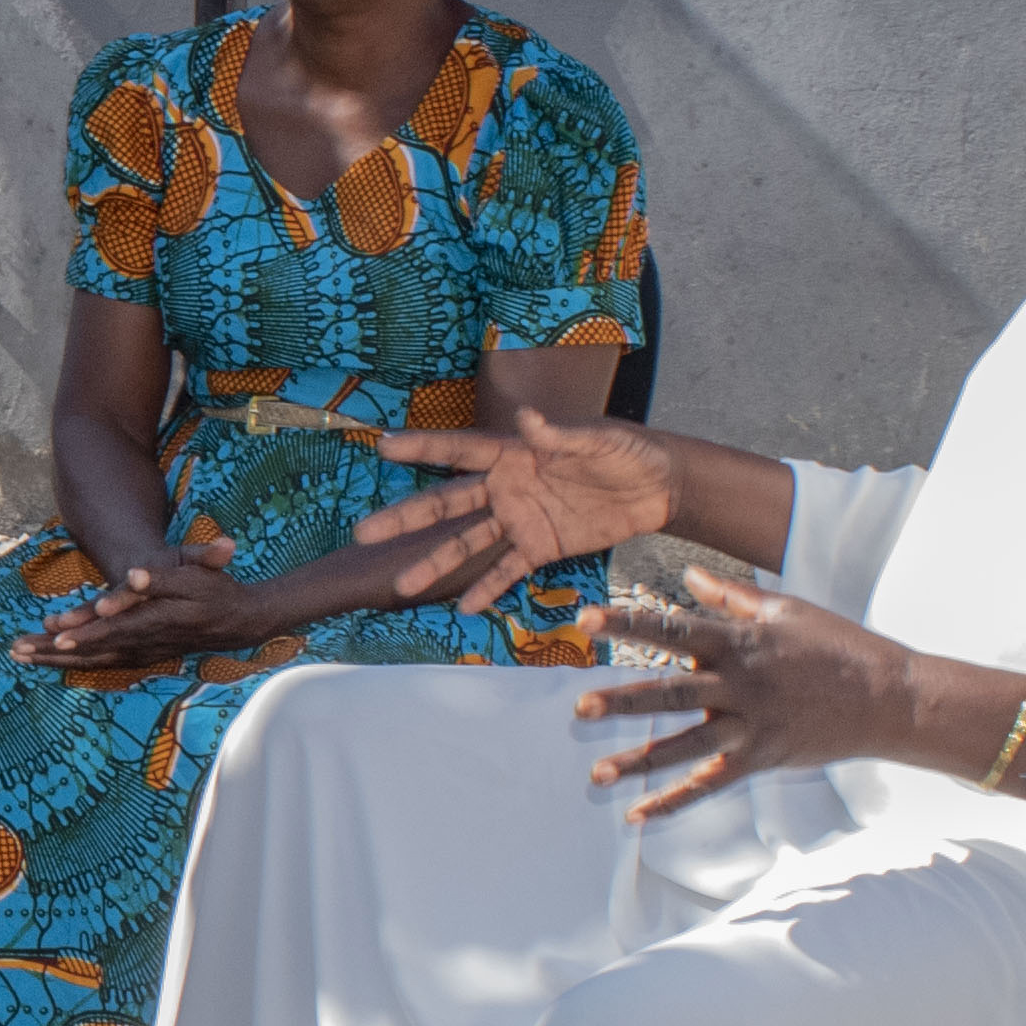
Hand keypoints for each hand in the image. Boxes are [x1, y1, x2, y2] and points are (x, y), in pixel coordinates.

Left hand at [14, 560, 269, 671]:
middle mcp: (142, 643)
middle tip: (17, 649)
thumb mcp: (195, 576)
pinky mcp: (138, 655)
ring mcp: (140, 653)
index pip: (113, 630)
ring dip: (54, 658)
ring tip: (18, 654)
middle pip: (92, 650)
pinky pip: (98, 663)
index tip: (56, 635)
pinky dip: (71, 663)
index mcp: (153, 622)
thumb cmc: (216, 593)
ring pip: (91, 660)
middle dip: (52, 650)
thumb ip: (161, 577)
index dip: (84, 633)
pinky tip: (46, 660)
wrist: (239, 621)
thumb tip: (132, 576)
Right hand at [359, 414, 680, 612]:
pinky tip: (463, 608)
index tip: (384, 447)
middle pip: (448, 503)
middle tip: (365, 532)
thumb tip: (527, 417)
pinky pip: (508, 570)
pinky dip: (487, 589)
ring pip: (468, 543)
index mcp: (515, 452)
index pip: (461, 449)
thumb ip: (561, 434)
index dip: (423, 447)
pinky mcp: (542, 547)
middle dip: (407, 518)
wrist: (660, 487)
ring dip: (435, 563)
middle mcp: (507, 486)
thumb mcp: (598, 440)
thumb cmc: (628, 451)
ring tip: (402, 584)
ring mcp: (520, 519)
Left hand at [572, 567, 925, 817]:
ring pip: (688, 746)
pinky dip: (675, 801)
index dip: (627, 622)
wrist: (889, 697)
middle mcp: (741, 684)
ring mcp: (752, 725)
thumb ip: (730, 595)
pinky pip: (712, 783)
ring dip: (641, 760)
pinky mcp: (762, 757)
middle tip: (580, 707)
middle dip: (626, 700)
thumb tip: (688, 573)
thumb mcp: (785, 610)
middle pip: (674, 692)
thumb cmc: (836, 646)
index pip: (672, 627)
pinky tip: (638, 815)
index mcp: (740, 641)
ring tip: (597, 772)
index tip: (585, 620)